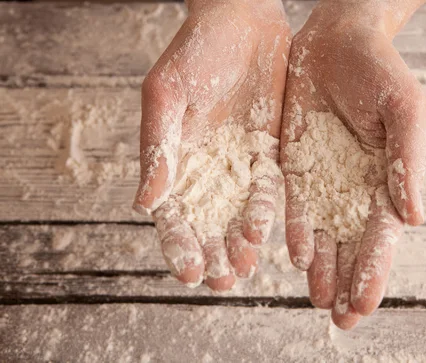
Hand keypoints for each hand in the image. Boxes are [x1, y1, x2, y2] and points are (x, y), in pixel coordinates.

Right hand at [133, 0, 290, 290]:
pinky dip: (265, 212)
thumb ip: (158, 148)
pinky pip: (267, 188)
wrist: (242, 22)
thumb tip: (145, 204)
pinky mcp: (267, 152)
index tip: (189, 271)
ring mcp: (237, 163)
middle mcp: (206, 168)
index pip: (172, 212)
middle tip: (221, 282)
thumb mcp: (167, 95)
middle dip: (212, 253)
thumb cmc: (194, 52)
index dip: (178, 244)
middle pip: (206, 222)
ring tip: (243, 268)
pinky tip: (265, 234)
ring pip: (237, 213)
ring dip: (238, 243)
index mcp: (174, 159)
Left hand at [281, 0, 425, 328]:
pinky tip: (295, 255)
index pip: (380, 237)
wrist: (337, 39)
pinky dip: (293, 231)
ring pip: (321, 234)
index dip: (374, 272)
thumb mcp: (403, 111)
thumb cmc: (380, 71)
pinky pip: (291, 206)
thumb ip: (406, 162)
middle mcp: (353, 187)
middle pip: (351, 245)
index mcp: (386, 180)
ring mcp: (322, 179)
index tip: (363, 304)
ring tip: (316, 298)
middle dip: (347, 282)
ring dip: (320, 268)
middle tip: (340, 319)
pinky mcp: (293, 166)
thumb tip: (414, 218)